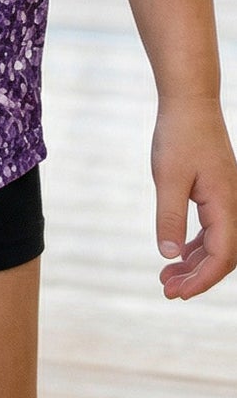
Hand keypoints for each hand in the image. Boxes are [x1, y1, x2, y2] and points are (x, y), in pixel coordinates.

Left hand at [151, 94, 236, 298]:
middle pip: (222, 256)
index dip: (201, 280)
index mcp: (226, 207)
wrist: (190, 103)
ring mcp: (228, 201)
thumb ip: (169, 217)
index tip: (177, 294)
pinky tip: (177, 254)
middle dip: (197, 277)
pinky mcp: (218, 194)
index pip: (221, 257)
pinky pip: (212, 230)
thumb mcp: (167, 177)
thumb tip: (168, 255)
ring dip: (194, 263)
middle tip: (167, 291)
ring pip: (217, 245)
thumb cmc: (178, 137)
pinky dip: (195, 245)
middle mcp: (234, 208)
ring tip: (166, 278)